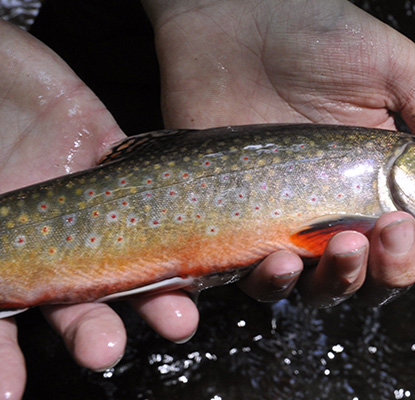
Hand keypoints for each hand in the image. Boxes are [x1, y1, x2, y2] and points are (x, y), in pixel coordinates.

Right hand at [0, 21, 197, 398]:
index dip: (0, 362)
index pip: (0, 323)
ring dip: (159, 301)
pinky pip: (169, 217)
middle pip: (77, 306)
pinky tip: (215, 264)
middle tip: (103, 348)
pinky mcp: (132, 179)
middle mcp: (54, 249)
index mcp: (8, 257)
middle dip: (93, 331)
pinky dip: (193, 242)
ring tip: (177, 321)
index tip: (4, 395)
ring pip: (135, 270)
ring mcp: (97, 218)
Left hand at [142, 0, 414, 306]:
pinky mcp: (242, 226)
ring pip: (329, 289)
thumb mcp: (393, 67)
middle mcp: (347, 209)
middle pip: (384, 277)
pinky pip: (259, 280)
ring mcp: (294, 222)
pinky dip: (275, 282)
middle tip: (395, 228)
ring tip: (344, 241)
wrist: (236, 17)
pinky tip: (283, 256)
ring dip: (345, 280)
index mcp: (391, 179)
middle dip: (398, 268)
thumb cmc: (317, 33)